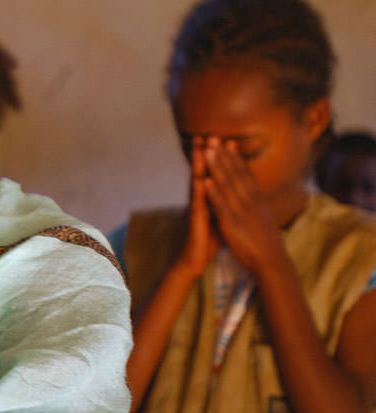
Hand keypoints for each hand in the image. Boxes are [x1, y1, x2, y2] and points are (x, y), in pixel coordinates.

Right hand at [174, 136, 219, 277]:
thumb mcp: (220, 217)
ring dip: (198, 166)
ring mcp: (196, 209)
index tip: (225, 140)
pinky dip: (199, 192)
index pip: (215, 174)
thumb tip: (235, 192)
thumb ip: (224, 202)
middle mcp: (201, 200)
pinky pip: (197, 204)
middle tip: (207, 135)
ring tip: (199, 149)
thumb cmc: (208, 239)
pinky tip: (200, 180)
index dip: (220, 158)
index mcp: (210, 199)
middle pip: (203, 173)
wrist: (194, 260)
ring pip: (197, 183)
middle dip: (206, 154)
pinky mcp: (194, 221)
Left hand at [202, 137, 282, 270]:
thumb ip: (257, 203)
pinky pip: (221, 204)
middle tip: (214, 137)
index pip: (246, 174)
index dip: (236, 157)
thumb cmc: (267, 241)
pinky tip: (205, 180)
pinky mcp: (233, 223)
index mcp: (259, 199)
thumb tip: (255, 192)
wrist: (272, 261)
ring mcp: (242, 211)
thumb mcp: (264, 216)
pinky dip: (213, 191)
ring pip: (228, 185)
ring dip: (217, 166)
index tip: (228, 142)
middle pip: (236, 174)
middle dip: (224, 155)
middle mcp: (252, 201)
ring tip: (206, 150)